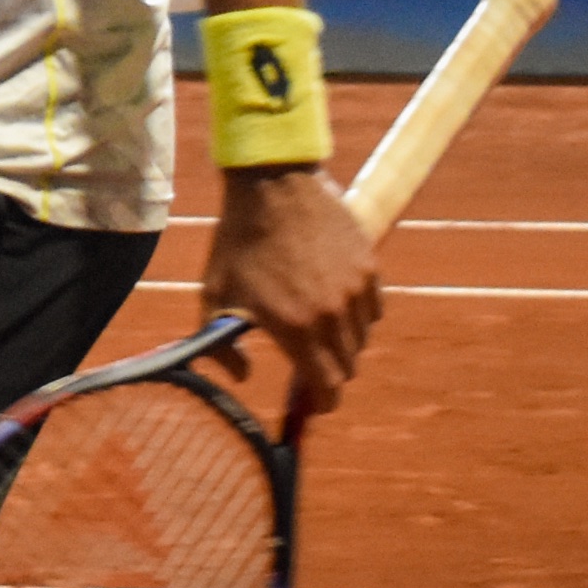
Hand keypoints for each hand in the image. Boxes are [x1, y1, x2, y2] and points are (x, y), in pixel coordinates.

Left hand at [199, 167, 383, 415]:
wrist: (271, 183)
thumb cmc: (237, 241)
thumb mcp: (214, 295)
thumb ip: (222, 344)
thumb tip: (241, 378)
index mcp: (295, 327)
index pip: (326, 386)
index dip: (322, 402)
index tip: (315, 404)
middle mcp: (332, 314)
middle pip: (347, 366)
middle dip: (329, 372)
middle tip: (310, 367)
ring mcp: (355, 289)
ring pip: (361, 338)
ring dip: (343, 343)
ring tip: (317, 330)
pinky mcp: (369, 266)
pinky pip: (373, 308)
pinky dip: (358, 315)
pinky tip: (335, 303)